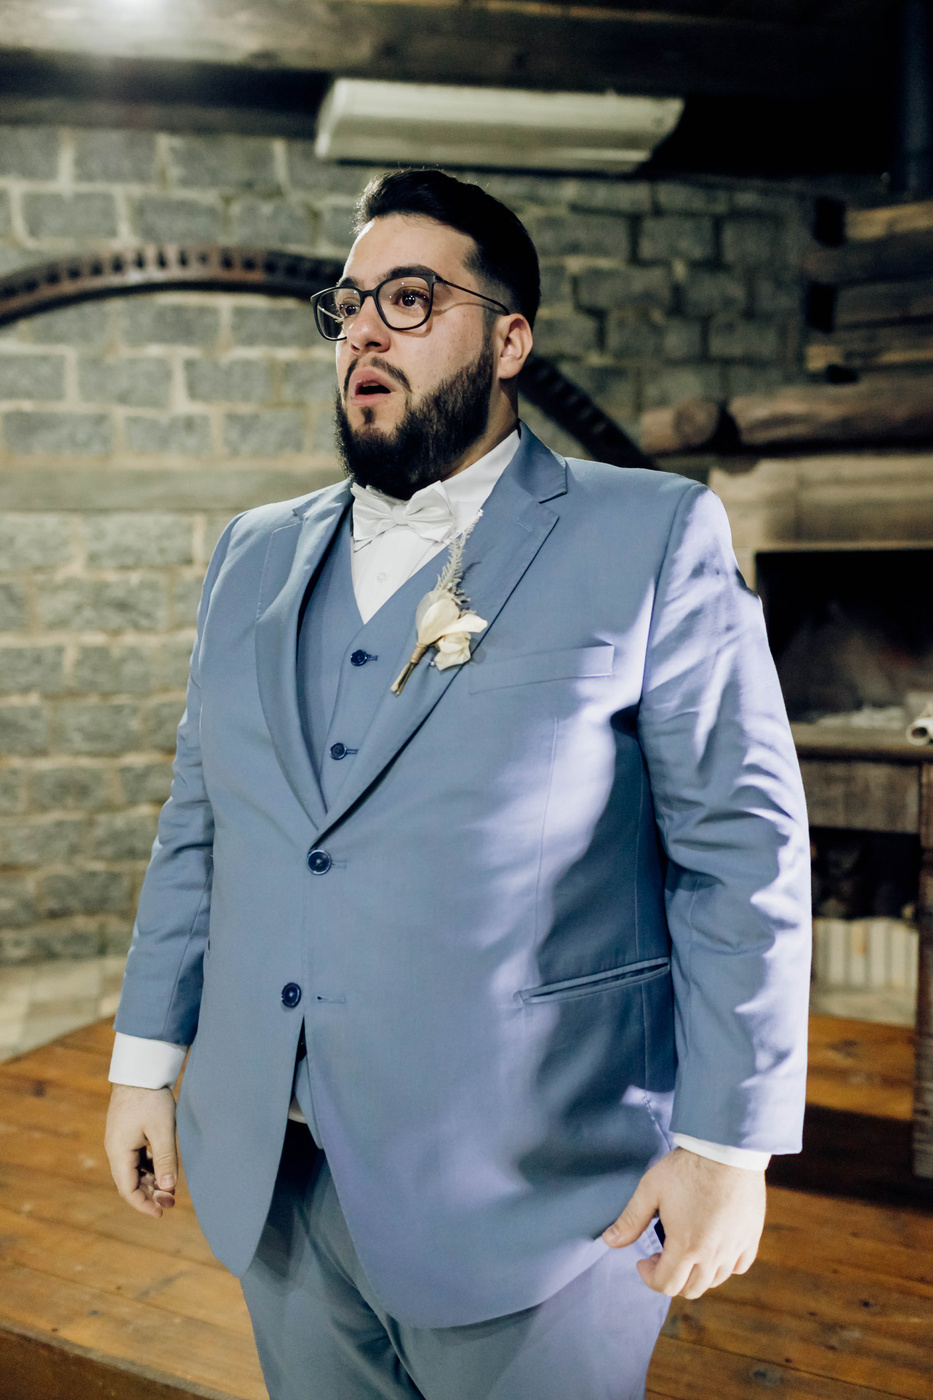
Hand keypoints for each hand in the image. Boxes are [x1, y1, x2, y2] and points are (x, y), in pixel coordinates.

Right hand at [104, 1084, 178, 1218]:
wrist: (140, 1070)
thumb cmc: (151, 1098)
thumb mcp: (162, 1129)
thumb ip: (165, 1159)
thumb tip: (169, 1188)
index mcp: (119, 1152)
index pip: (128, 1189)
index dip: (144, 1204)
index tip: (161, 1212)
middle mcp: (116, 1149)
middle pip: (130, 1182)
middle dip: (150, 1194)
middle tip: (173, 1201)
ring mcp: (121, 1141)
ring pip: (134, 1171)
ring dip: (151, 1181)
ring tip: (171, 1189)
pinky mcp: (128, 1133)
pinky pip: (137, 1158)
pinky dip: (150, 1167)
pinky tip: (165, 1170)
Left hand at [602, 1147, 764, 1298]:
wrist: (726, 1148)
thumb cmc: (686, 1168)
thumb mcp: (650, 1189)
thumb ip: (631, 1219)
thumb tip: (609, 1241)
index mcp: (686, 1246)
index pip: (666, 1285)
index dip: (649, 1277)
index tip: (643, 1260)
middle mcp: (713, 1255)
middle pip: (691, 1289)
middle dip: (671, 1278)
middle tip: (662, 1254)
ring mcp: (735, 1247)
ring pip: (715, 1280)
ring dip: (696, 1274)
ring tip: (686, 1250)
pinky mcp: (751, 1236)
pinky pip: (740, 1266)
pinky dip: (724, 1266)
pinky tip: (714, 1247)